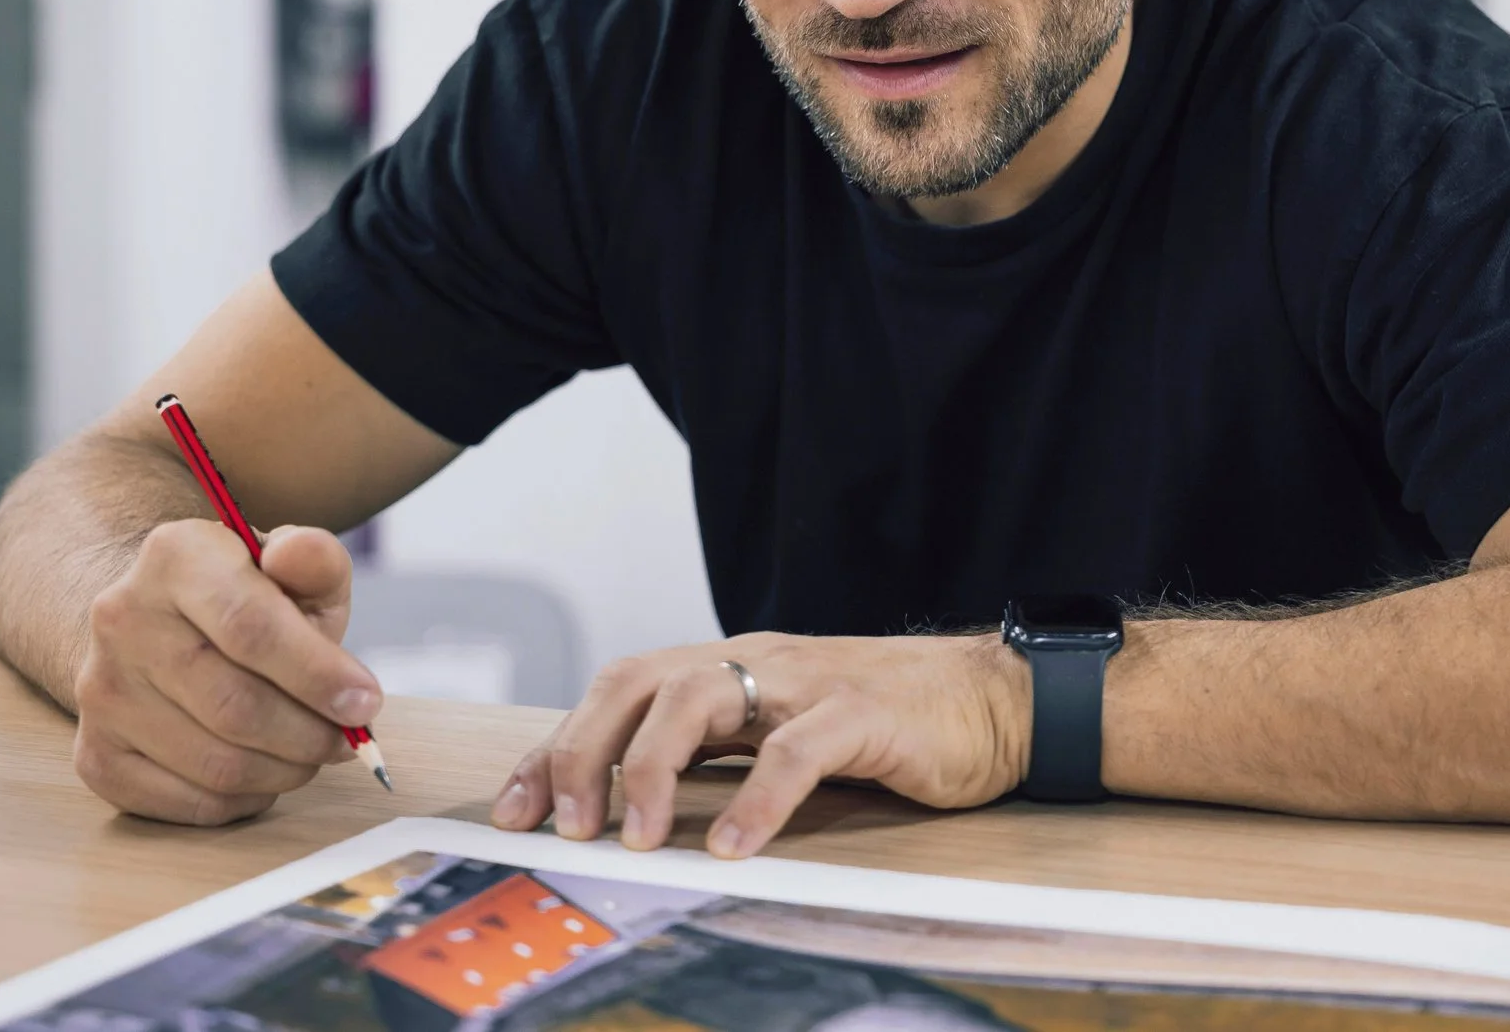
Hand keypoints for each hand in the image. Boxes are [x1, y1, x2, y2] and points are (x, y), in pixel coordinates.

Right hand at [70, 519, 382, 825]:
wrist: (158, 622)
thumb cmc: (246, 599)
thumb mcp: (291, 567)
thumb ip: (314, 559)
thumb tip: (299, 554)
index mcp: (175, 556)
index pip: (250, 627)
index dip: (317, 675)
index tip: (366, 703)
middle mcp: (121, 619)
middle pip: (234, 705)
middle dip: (309, 734)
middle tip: (347, 739)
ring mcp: (100, 691)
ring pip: (215, 764)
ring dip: (284, 771)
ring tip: (311, 753)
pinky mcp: (95, 754)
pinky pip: (186, 803)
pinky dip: (243, 801)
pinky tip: (264, 773)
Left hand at [490, 633, 1029, 857]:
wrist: (996, 698)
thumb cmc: (887, 722)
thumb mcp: (782, 730)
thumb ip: (717, 751)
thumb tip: (629, 803)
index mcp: (731, 666)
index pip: (620, 688)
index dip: (558, 744)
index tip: (513, 808)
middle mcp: (757, 662)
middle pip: (640, 683)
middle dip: (584, 752)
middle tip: (562, 825)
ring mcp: (808, 682)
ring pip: (700, 698)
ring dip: (650, 770)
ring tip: (633, 840)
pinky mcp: (864, 713)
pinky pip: (796, 751)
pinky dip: (756, 800)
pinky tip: (735, 847)